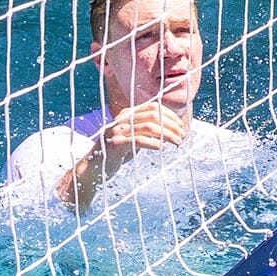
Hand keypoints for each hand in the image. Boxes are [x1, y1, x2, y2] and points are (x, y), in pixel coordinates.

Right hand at [57, 101, 191, 210]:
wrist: (94, 168)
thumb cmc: (117, 153)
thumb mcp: (133, 138)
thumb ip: (147, 131)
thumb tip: (171, 129)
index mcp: (127, 113)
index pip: (153, 107)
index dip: (170, 115)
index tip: (181, 126)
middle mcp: (122, 118)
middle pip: (154, 115)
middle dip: (172, 125)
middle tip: (182, 136)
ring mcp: (117, 130)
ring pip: (149, 126)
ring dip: (167, 134)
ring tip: (177, 143)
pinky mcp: (115, 143)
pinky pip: (138, 139)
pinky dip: (153, 143)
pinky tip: (162, 148)